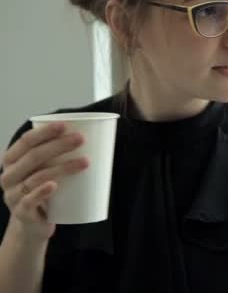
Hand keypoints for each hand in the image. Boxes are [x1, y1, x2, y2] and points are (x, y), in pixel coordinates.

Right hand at [1, 123, 87, 240]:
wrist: (33, 226)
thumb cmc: (43, 192)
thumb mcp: (46, 171)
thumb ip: (58, 157)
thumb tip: (95, 136)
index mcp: (12, 161)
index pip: (25, 142)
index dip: (44, 132)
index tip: (65, 125)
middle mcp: (9, 176)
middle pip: (33, 156)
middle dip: (58, 145)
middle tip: (81, 139)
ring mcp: (13, 195)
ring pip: (37, 177)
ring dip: (62, 167)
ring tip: (86, 161)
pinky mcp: (22, 213)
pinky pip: (29, 200)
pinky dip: (41, 192)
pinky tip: (54, 186)